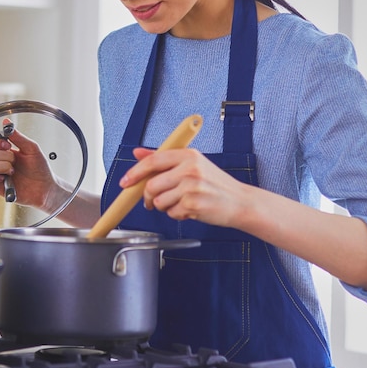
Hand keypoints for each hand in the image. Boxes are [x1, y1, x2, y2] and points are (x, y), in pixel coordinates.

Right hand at [0, 119, 61, 210]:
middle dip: (5, 157)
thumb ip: (18, 137)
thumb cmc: (40, 169)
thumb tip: (6, 122)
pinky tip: (3, 179)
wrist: (46, 187)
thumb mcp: (32, 149)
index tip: (8, 146)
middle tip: (15, 162)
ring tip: (13, 172)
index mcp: (2, 151)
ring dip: (3, 167)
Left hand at [120, 147, 249, 226]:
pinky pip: (171, 213)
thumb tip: (138, 152)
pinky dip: (176, 215)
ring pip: (158, 201)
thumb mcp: (192, 164)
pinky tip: (189, 209)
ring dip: (164, 207)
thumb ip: (163, 158)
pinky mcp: (193, 205)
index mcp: (188, 155)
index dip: (135, 172)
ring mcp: (191, 187)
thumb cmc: (215, 184)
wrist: (240, 202)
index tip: (126, 182)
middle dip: (148, 197)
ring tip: (180, 203)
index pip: (153, 161)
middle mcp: (189, 169)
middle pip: (151, 185)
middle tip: (153, 201)